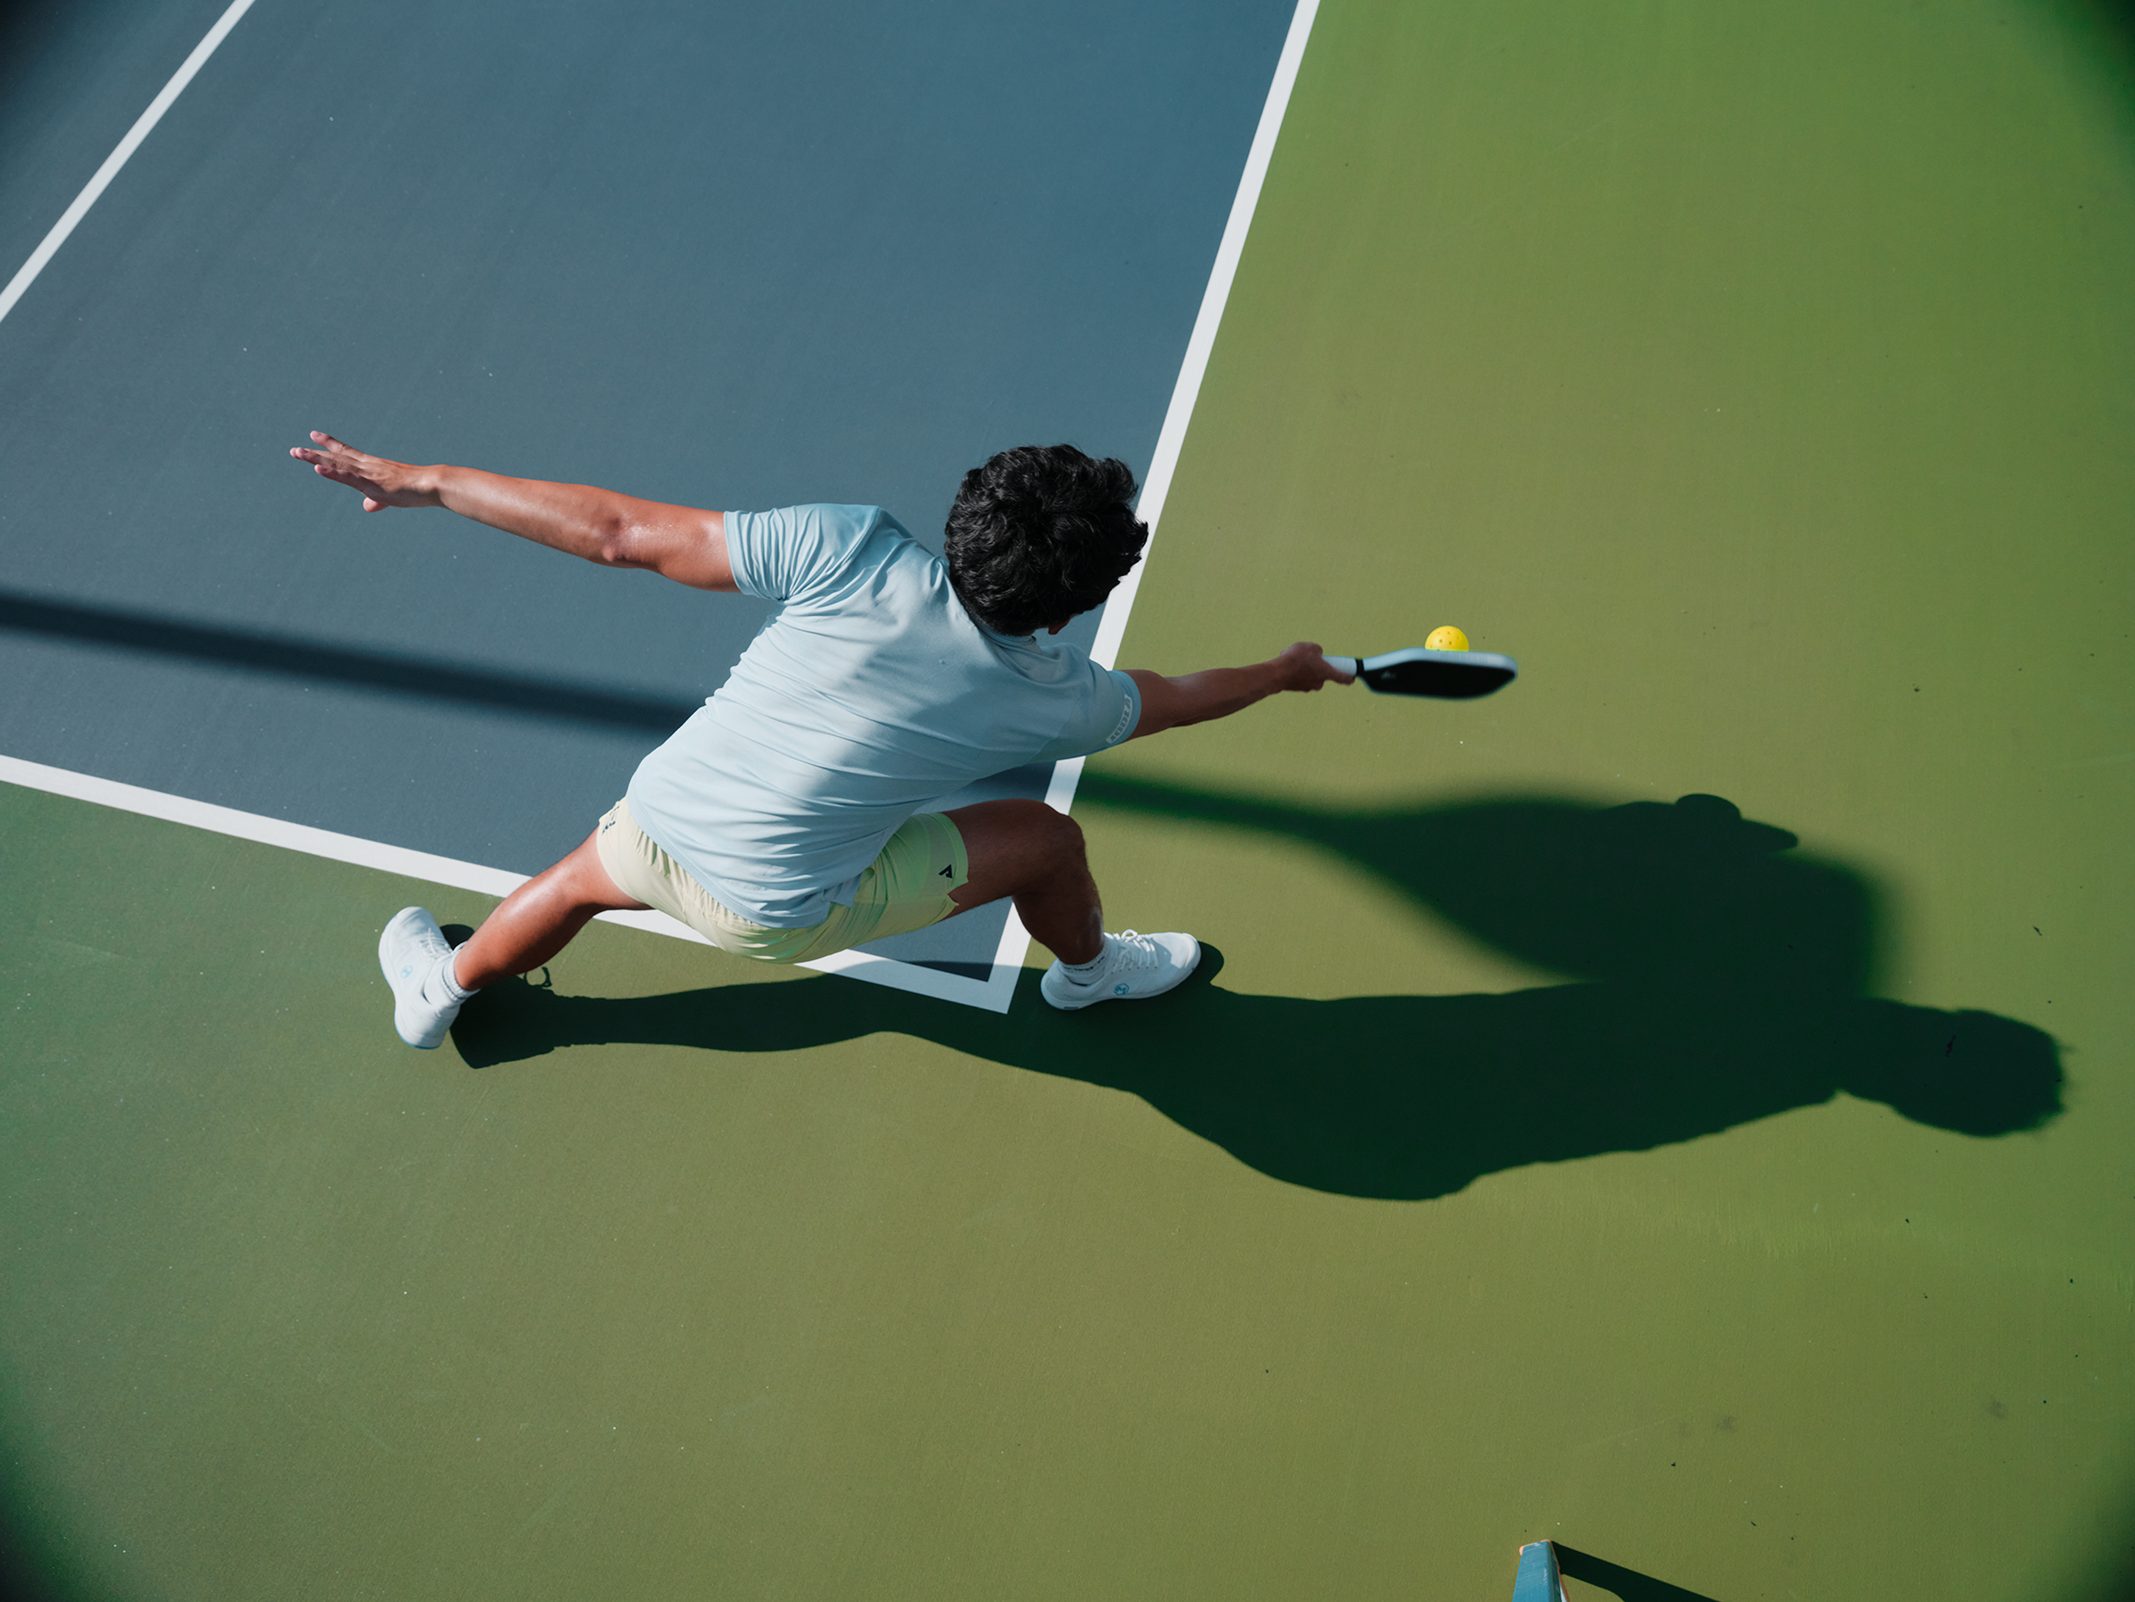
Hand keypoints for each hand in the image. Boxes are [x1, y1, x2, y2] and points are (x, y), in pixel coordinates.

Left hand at [288, 431, 437, 510]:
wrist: (431, 484)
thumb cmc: (418, 489)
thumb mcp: (393, 496)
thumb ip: (377, 500)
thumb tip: (367, 507)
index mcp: (373, 466)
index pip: (347, 453)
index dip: (330, 445)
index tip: (314, 435)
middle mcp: (367, 466)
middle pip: (336, 457)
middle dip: (315, 453)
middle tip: (294, 450)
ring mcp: (368, 473)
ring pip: (337, 464)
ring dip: (316, 459)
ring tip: (297, 453)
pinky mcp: (371, 483)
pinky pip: (347, 477)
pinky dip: (332, 472)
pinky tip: (318, 468)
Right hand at [1275, 640, 1353, 690]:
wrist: (1277, 673)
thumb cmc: (1295, 660)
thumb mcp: (1310, 646)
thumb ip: (1317, 650)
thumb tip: (1316, 654)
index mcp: (1326, 672)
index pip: (1343, 678)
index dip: (1349, 677)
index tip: (1352, 678)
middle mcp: (1319, 682)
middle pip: (1323, 674)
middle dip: (1318, 666)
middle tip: (1311, 658)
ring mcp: (1307, 687)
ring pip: (1310, 676)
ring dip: (1306, 669)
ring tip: (1296, 660)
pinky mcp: (1296, 688)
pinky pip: (1299, 678)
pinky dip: (1296, 672)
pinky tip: (1288, 665)